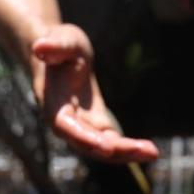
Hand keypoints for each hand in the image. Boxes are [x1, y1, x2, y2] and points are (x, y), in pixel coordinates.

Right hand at [31, 24, 158, 162]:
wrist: (61, 56)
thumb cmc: (60, 46)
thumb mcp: (62, 40)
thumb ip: (54, 46)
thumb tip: (40, 48)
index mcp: (54, 104)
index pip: (68, 127)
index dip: (86, 138)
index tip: (107, 147)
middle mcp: (66, 122)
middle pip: (90, 144)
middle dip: (117, 151)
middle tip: (148, 151)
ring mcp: (82, 127)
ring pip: (103, 148)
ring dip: (127, 154)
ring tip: (153, 153)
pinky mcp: (96, 125)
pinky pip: (111, 142)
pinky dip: (128, 148)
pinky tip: (148, 151)